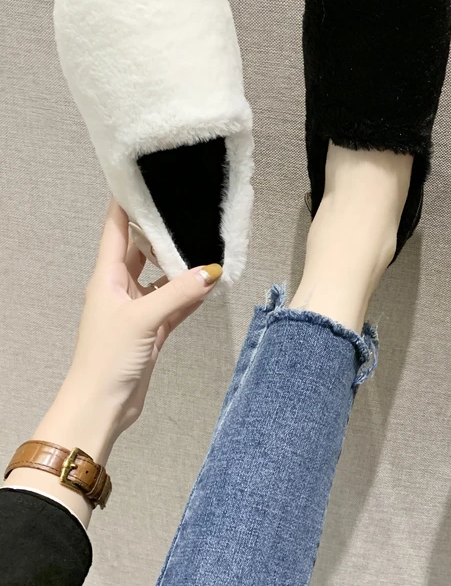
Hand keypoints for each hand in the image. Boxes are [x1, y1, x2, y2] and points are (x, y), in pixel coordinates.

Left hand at [63, 200, 221, 436]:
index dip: (127, 204)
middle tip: (186, 209)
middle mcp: (120, 288)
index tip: (144, 180)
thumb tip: (213, 270)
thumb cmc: (108, 358)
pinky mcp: (152, 329)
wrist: (103, 405)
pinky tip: (209, 283)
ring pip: (162, 277)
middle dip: (161, 231)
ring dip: (180, 264)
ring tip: (205, 242)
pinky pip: (174, 303)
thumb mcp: (143, 319)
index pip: (116, 230)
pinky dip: (190, 294)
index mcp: (106, 278)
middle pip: (141, 250)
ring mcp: (137, 309)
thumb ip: (179, 292)